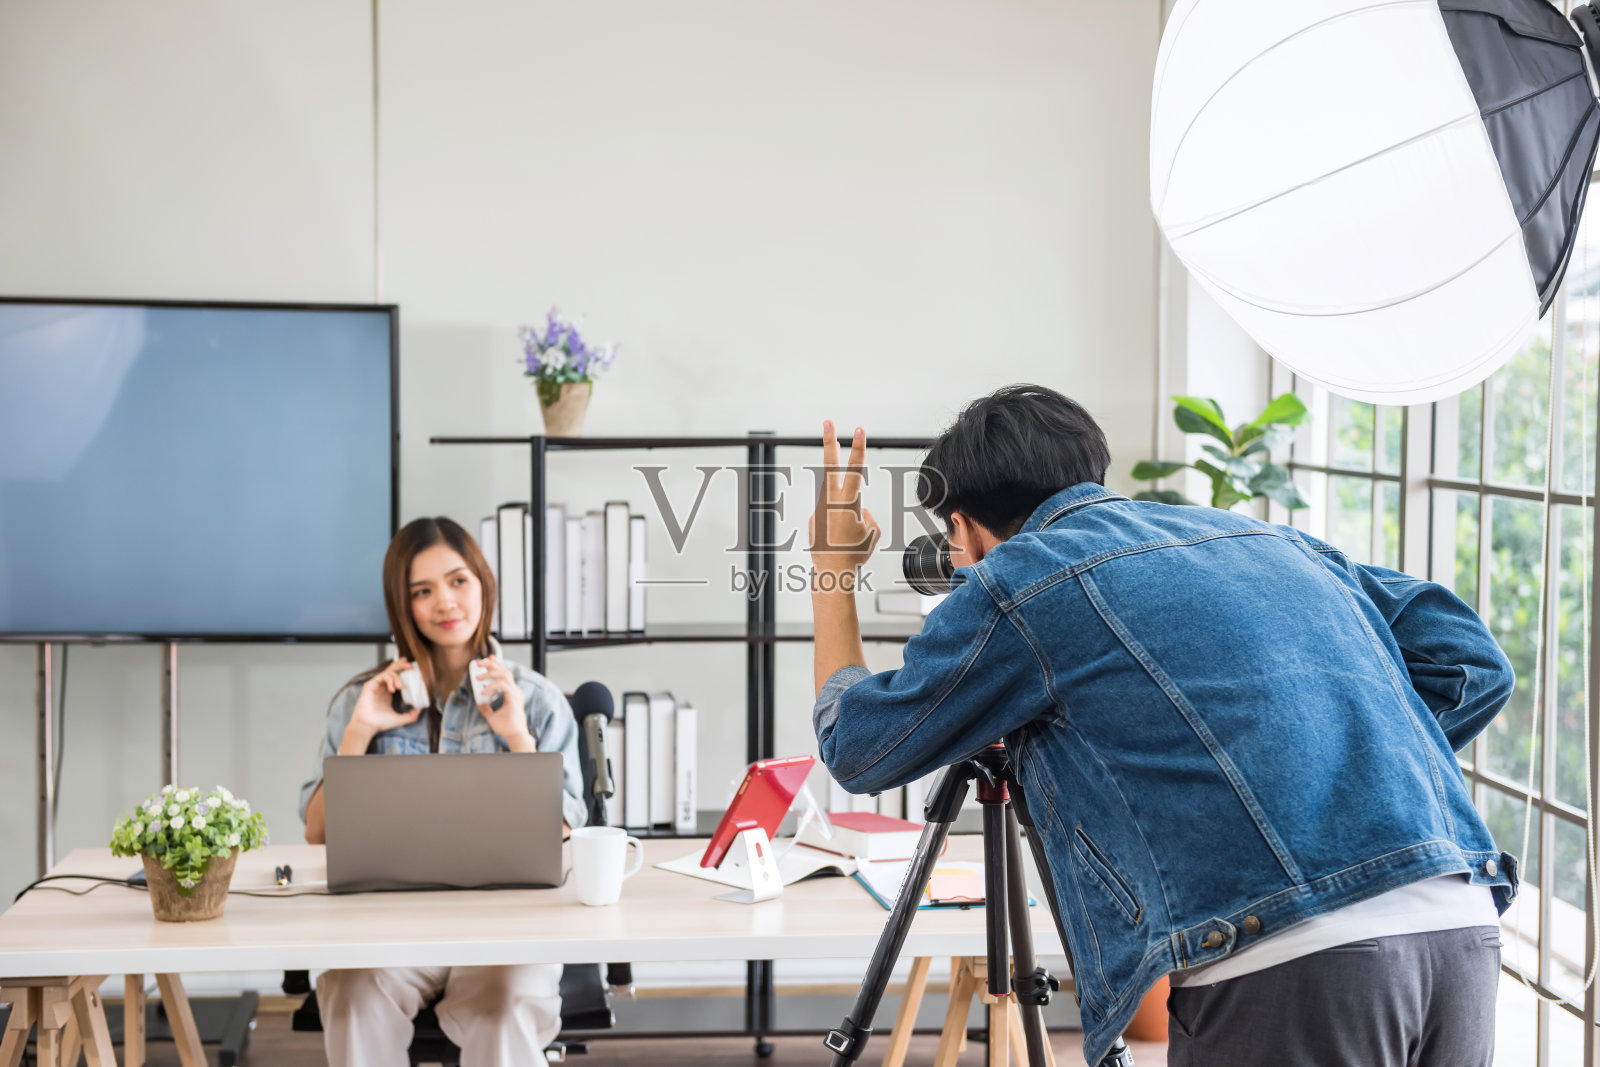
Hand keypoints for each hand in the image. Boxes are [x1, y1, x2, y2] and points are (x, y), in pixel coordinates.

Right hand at [346, 658, 423, 746]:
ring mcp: (376, 685)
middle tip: (410, 666)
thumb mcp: (400, 719)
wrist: (369, 725)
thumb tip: (421, 709)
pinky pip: (382, 676)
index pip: (395, 677)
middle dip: (401, 665)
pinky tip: (392, 689)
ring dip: (396, 677)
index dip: (402, 670)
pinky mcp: (370, 685)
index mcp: (387, 692)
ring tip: (400, 686)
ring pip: (388, 672)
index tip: (411, 667)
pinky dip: (389, 680)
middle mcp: (382, 687)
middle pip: (391, 670)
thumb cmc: (380, 722)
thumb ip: (411, 715)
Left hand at [472, 656, 529, 743]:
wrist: (514, 735)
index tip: (489, 657)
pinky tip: (483, 692)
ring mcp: (515, 693)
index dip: (497, 664)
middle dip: (492, 664)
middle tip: (480, 662)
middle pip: (505, 671)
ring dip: (490, 672)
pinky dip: (492, 687)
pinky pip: (502, 686)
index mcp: (512, 693)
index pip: (505, 674)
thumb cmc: (507, 727)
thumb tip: (479, 704)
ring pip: (504, 675)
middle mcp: (515, 690)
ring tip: (478, 676)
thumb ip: (486, 709)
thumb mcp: (492, 716)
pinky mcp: (514, 697)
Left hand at [809, 420, 879, 590]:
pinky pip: (830, 519)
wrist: (832, 572)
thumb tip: (860, 511)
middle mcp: (831, 501)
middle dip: (830, 442)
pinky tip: (835, 543)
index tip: (858, 430)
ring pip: (837, 503)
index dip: (858, 447)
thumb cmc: (853, 554)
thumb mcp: (872, 533)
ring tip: (844, 538)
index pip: (855, 468)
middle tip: (827, 422)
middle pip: (830, 464)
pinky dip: (836, 529)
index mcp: (848, 501)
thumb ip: (869, 516)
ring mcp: (819, 509)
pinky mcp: (813, 519)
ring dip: (844, 517)